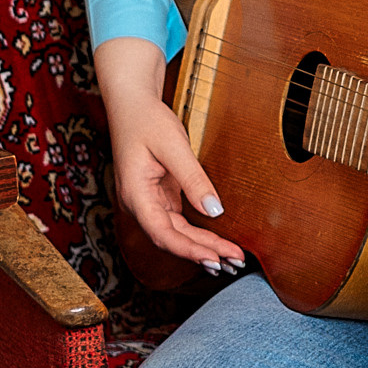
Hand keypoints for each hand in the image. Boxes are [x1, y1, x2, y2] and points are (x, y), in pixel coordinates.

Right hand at [96, 35, 245, 267]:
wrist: (132, 104)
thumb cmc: (146, 120)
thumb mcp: (172, 145)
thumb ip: (193, 179)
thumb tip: (215, 211)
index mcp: (135, 194)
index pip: (162, 232)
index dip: (189, 250)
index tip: (215, 258)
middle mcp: (139, 204)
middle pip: (172, 238)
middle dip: (203, 253)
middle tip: (235, 263)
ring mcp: (149, 202)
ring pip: (176, 233)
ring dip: (203, 247)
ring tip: (232, 259)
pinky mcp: (159, 197)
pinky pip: (179, 223)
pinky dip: (198, 235)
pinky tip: (216, 244)